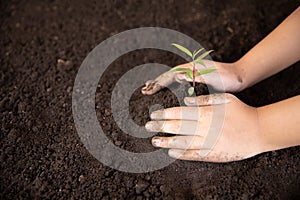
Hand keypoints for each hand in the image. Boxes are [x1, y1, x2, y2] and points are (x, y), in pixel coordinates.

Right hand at [141, 60, 243, 94]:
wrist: (240, 76)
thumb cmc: (228, 78)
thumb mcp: (214, 76)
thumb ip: (198, 75)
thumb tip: (180, 74)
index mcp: (192, 68)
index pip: (171, 75)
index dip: (159, 82)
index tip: (148, 89)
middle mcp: (190, 68)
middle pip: (169, 75)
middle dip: (157, 82)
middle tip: (144, 90)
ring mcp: (193, 72)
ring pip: (173, 78)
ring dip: (162, 83)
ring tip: (151, 88)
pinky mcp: (196, 78)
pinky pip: (179, 81)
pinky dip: (171, 85)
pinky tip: (167, 90)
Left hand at [145, 93, 264, 161]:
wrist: (258, 131)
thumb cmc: (241, 112)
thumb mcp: (224, 99)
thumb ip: (203, 100)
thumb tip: (184, 102)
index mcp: (205, 113)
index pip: (179, 113)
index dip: (164, 114)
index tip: (153, 115)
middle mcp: (204, 128)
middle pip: (177, 127)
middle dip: (160, 127)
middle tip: (147, 127)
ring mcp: (208, 142)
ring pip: (182, 142)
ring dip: (166, 142)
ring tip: (155, 141)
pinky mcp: (212, 154)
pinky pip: (193, 155)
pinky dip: (181, 154)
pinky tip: (171, 153)